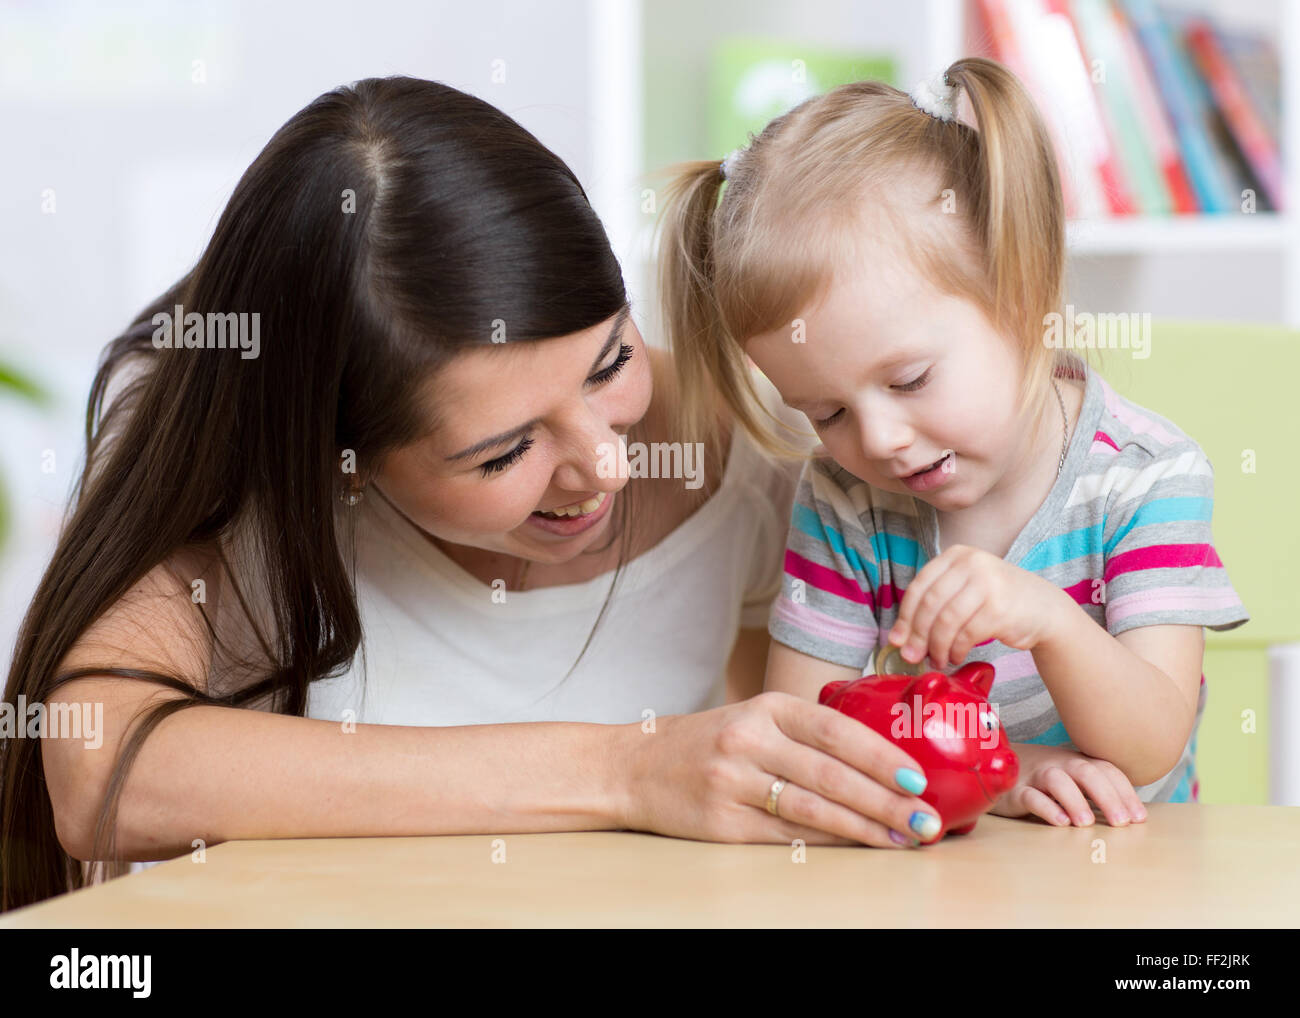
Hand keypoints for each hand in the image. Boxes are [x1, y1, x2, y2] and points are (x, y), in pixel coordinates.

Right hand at [619, 692, 944, 847]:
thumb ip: (806, 734)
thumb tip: (883, 763)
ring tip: (902, 838)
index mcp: (764, 708)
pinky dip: (828, 844)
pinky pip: (786, 836)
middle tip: (926, 819)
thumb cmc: (707, 743)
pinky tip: (857, 847)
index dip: (880, 755)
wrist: (632, 768)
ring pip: (812, 809)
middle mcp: (748, 740)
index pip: (834, 729)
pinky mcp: (722, 823)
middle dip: (886, 800)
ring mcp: (733, 782)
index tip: (918, 777)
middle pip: (830, 774)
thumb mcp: (753, 719)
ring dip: (865, 828)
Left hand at [886, 544, 1070, 669]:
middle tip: (912, 657)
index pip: (919, 587)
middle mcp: (971, 564)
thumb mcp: (964, 589)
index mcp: (956, 555)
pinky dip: (956, 650)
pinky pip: (966, 635)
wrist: (1045, 609)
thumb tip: (899, 640)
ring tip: (937, 660)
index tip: (896, 640)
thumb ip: (934, 606)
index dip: (904, 616)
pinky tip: (956, 657)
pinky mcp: (999, 608)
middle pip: (929, 604)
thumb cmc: (997, 601)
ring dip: (936, 647)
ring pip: (946, 621)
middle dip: (917, 635)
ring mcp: (987, 584)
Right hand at [989, 743, 1147, 826]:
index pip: (1107, 771)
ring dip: (1075, 800)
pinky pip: (1030, 795)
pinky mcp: (1015, 791)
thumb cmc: (1043, 779)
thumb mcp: (1071, 778)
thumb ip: (1096, 792)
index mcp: (1078, 762)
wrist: (995, 764)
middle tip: (1121, 822)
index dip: (1125, 793)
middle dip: (1107, 796)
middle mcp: (1059, 765)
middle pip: (1086, 772)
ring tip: (1086, 823)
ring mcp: (1036, 776)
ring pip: (1057, 780)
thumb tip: (1131, 817)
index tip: (1139, 818)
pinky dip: (1046, 807)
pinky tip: (1059, 821)